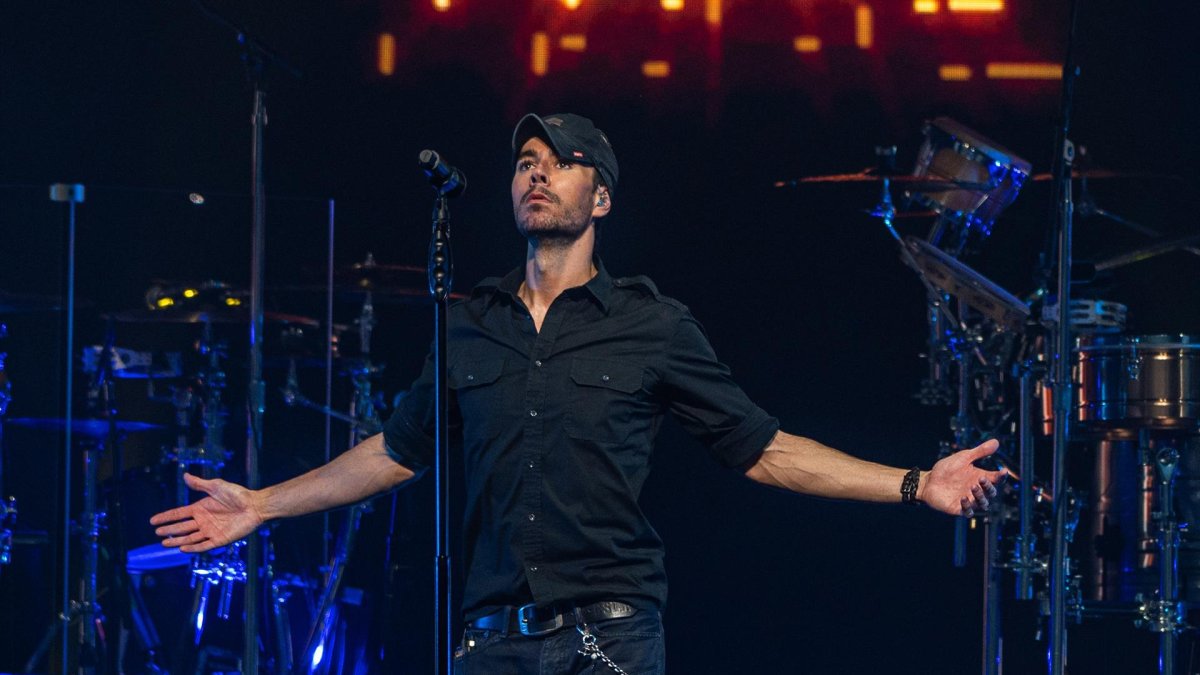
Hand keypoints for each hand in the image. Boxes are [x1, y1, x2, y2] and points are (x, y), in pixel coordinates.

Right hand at [149, 473, 263, 552]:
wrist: (255, 505)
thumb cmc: (237, 494)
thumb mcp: (217, 486)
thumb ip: (200, 484)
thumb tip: (185, 476)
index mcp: (201, 508)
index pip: (179, 514)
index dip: (166, 517)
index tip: (152, 521)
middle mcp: (204, 521)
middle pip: (182, 527)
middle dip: (169, 530)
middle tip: (157, 533)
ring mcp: (211, 531)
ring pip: (190, 538)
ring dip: (177, 541)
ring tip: (164, 543)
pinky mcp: (220, 540)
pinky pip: (204, 545)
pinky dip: (193, 548)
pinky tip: (183, 549)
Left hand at [919, 439, 1006, 516]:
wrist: (928, 481)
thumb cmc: (947, 469)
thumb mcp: (964, 458)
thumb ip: (979, 452)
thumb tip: (996, 442)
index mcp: (980, 478)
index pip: (996, 479)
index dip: (1002, 476)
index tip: (1003, 471)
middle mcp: (977, 491)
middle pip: (991, 493)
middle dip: (989, 487)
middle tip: (982, 479)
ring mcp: (969, 501)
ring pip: (982, 504)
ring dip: (980, 496)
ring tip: (973, 486)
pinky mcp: (958, 509)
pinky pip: (968, 512)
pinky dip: (968, 506)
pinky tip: (963, 498)